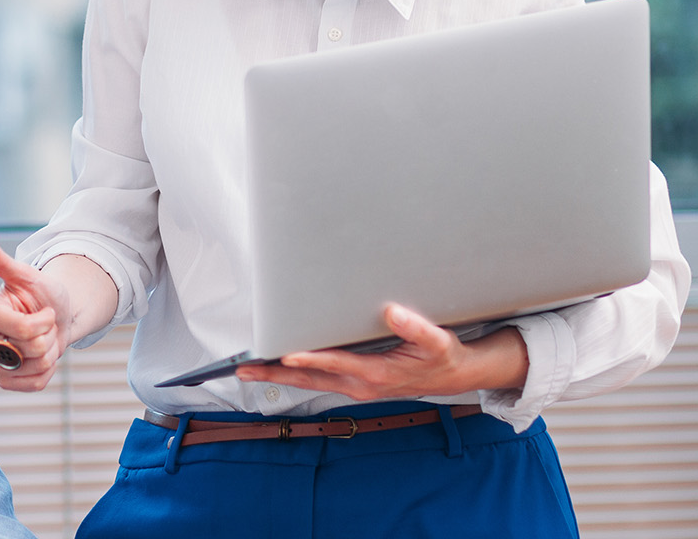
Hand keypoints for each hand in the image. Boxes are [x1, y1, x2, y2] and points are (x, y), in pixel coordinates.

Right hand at [0, 233, 72, 391]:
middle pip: (32, 348)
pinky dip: (46, 371)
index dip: (44, 320)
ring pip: (36, 367)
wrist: (55, 317)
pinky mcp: (4, 382)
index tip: (43, 310)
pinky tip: (41, 357)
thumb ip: (1, 261)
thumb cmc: (40, 294)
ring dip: (49, 354)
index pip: (24, 329)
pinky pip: (34, 384)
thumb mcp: (26, 275)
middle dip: (48, 336)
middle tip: (42, 326)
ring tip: (42, 340)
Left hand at [235, 304, 528, 399]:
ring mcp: (355, 386)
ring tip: (249, 369)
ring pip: (310, 382)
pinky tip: (279, 366)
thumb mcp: (438, 341)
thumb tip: (393, 311)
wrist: (452, 376)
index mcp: (378, 374)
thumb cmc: (442, 357)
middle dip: (275, 374)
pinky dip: (295, 374)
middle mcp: (361, 384)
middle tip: (244, 369)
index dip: (310, 358)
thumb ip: (416, 327)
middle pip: (310, 379)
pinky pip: (318, 380)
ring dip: (279, 375)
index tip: (285, 353)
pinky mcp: (354, 383)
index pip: (336, 364)